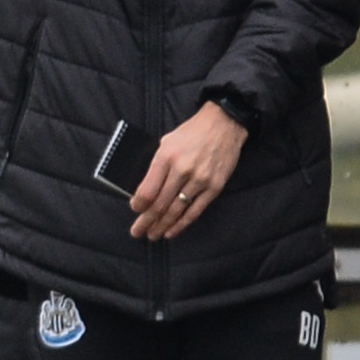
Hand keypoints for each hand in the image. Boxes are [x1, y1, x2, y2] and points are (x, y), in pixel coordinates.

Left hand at [127, 104, 247, 240]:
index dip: (139, 205)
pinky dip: (182, 223)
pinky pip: (195, 210)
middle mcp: (182, 169)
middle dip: (146, 221)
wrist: (224, 124)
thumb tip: (144, 190)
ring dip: (162, 226)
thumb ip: (156, 165)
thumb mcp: (167, 142)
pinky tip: (171, 231)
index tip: (135, 210)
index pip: (148, 189)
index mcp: (166, 156)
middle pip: (160, 203)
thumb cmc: (191, 132)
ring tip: (153, 235)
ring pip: (176, 210)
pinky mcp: (214, 187)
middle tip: (137, 232)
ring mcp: (200, 180)